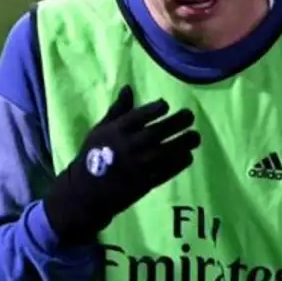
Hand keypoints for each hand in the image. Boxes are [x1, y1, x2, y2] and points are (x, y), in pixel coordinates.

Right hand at [43, 85, 201, 245]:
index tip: (166, 105)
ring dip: (183, 143)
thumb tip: (129, 88)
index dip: (155, 109)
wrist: (86, 192)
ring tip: (196, 136)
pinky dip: (178, 163)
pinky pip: (166, 172)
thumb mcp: (100, 130)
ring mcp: (137, 167)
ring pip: (166, 152)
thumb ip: (118, 111)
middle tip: (190, 116)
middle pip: (157, 132)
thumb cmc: (93, 156)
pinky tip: (188, 156)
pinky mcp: (144, 184)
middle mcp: (128, 148)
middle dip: (177, 122)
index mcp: (115, 133)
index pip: (139, 117)